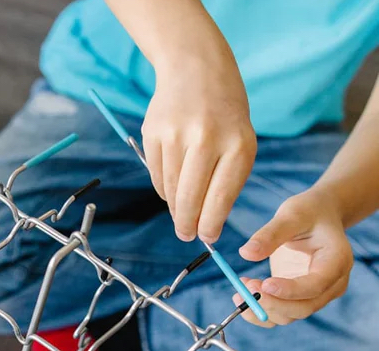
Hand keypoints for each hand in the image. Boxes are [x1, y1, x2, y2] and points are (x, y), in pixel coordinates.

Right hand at [142, 49, 256, 244]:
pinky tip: (171, 187)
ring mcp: (177, 136)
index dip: (211, 223)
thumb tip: (206, 220)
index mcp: (238, 144)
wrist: (196, 67)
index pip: (220, 197)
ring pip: (171, 188)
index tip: (206, 238)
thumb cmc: (224, 111)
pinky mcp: (154, 133)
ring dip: (175, 207)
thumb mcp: (240, 139)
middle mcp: (207, 139)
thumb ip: (227, 177)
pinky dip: (163, 186)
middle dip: (187, 223)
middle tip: (186, 235)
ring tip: (180, 214)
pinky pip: (157, 174)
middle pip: (191, 198)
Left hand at [235, 188, 353, 326]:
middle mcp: (331, 284)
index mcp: (337, 261)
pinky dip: (259, 310)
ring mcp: (316, 294)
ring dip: (261, 308)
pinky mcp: (299, 298)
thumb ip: (270, 234)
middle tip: (245, 287)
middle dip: (271, 303)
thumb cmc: (309, 212)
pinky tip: (242, 295)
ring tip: (241, 286)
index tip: (263, 285)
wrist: (319, 217)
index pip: (316, 285)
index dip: (290, 290)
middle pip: (303, 307)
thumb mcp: (292, 214)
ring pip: (289, 315)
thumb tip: (245, 253)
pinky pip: (280, 314)